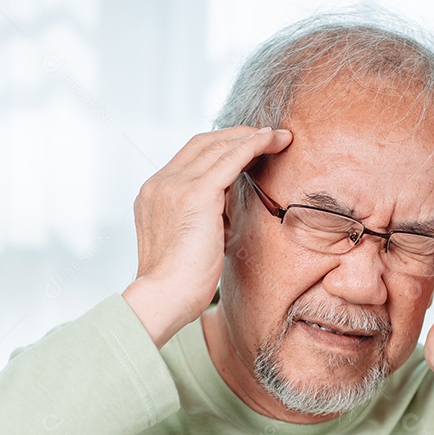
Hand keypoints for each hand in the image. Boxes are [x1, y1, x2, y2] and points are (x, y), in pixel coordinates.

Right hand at [122, 126, 291, 347]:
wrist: (164, 299)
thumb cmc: (180, 285)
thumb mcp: (189, 242)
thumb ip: (201, 220)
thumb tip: (224, 214)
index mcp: (154, 194)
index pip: (189, 157)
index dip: (221, 147)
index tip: (247, 148)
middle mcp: (160, 183)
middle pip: (202, 143)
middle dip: (238, 136)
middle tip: (269, 135)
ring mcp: (174, 186)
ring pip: (217, 146)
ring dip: (251, 137)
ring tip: (279, 136)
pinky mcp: (195, 194)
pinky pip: (230, 159)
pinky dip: (252, 145)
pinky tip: (271, 140)